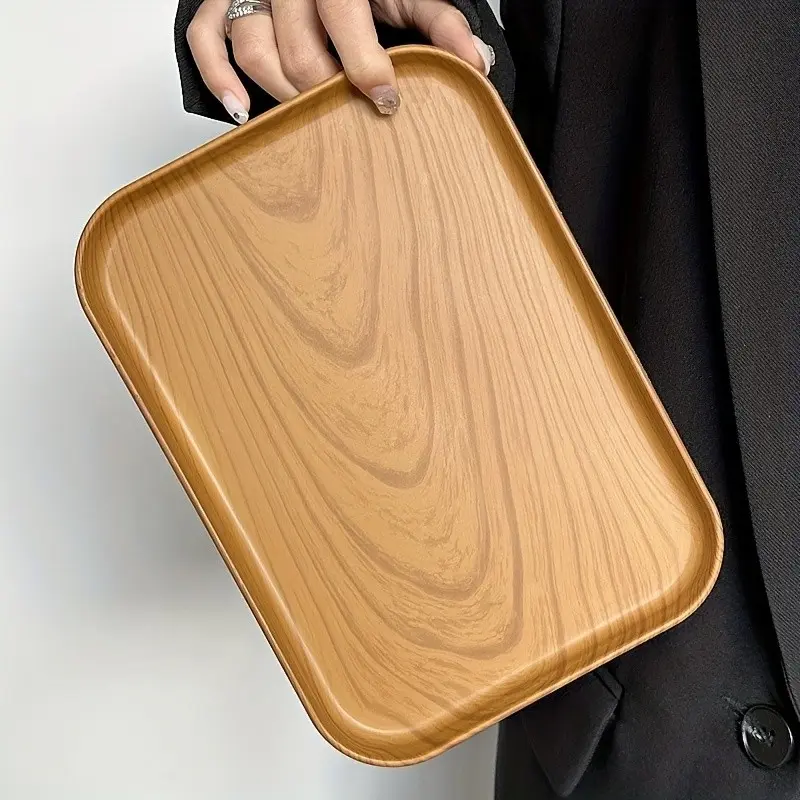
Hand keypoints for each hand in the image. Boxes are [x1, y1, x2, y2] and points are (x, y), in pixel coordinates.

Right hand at [187, 0, 494, 122]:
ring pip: (255, 50)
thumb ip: (441, 23)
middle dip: (326, 93)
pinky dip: (218, 75)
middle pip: (299, 51)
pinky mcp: (222, 1)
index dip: (365, 66)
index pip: (344, 19)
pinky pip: (206, 38)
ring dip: (283, 95)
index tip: (386, 101)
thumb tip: (473, 64)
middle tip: (346, 115)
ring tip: (308, 120)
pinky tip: (240, 110)